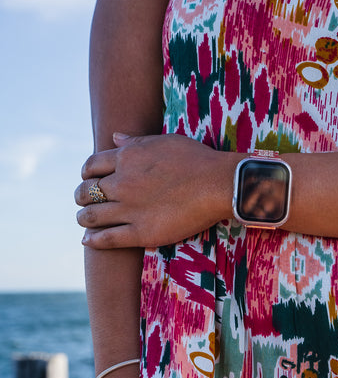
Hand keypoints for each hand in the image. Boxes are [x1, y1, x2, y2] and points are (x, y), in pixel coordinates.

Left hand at [75, 133, 234, 248]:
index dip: (86, 173)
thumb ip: (135, 141)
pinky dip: (92, 240)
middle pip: (86, 191)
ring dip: (83, 218)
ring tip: (84, 220)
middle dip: (81, 196)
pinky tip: (87, 241)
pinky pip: (107, 238)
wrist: (217, 184)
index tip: (89, 178)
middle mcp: (122, 183)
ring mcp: (130, 209)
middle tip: (83, 201)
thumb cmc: (196, 159)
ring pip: (91, 216)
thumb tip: (114, 137)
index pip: (91, 165)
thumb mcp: (163, 141)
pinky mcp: (141, 232)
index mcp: (126, 158)